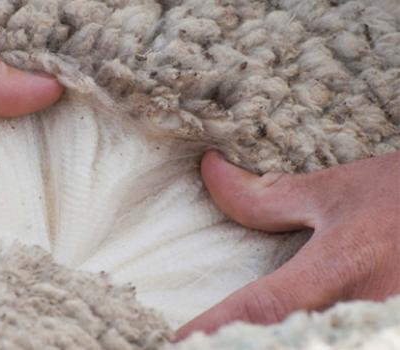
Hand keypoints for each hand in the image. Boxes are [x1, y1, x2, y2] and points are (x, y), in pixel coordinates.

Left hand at [176, 150, 399, 339]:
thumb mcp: (335, 191)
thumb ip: (266, 195)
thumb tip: (209, 170)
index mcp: (343, 268)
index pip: (263, 307)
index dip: (212, 327)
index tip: (174, 341)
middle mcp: (365, 309)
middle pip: (286, 345)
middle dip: (238, 348)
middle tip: (195, 348)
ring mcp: (383, 327)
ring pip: (314, 348)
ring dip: (272, 347)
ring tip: (227, 344)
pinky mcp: (388, 330)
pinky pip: (344, 343)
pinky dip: (307, 345)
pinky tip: (285, 340)